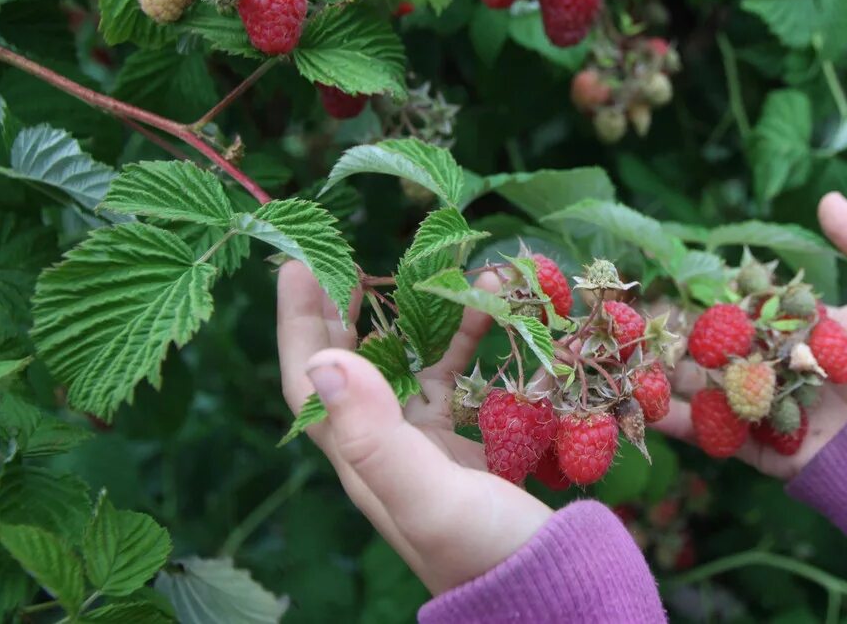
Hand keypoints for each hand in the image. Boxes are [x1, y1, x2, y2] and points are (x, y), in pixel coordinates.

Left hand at [276, 262, 550, 594]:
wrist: (549, 590)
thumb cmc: (484, 550)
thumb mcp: (428, 497)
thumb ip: (374, 435)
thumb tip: (324, 360)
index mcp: (362, 460)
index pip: (311, 382)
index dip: (299, 323)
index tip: (298, 264)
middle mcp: (387, 446)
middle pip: (353, 364)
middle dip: (348, 308)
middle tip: (352, 256)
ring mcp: (428, 442)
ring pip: (414, 360)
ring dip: (428, 313)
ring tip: (453, 270)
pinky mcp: (469, 439)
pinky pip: (461, 373)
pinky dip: (475, 337)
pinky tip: (498, 308)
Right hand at [654, 192, 846, 478]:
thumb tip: (827, 198)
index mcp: (798, 332)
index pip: (738, 311)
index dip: (699, 300)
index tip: (660, 286)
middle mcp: (776, 370)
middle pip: (710, 350)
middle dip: (668, 338)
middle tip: (626, 325)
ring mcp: (764, 412)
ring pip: (701, 390)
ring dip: (659, 376)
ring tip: (619, 362)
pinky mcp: (758, 451)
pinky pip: (710, 435)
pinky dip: (674, 422)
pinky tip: (640, 405)